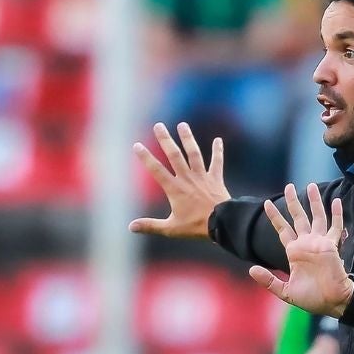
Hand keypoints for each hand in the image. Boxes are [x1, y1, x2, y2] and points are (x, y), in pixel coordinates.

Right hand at [129, 122, 230, 237]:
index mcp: (175, 189)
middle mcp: (187, 179)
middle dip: (165, 140)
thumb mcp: (171, 228)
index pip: (156, 170)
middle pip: (174, 155)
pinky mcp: (216, 179)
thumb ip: (150, 226)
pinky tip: (218, 140)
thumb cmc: (196, 226)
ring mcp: (202, 177)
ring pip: (194, 154)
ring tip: (182, 125)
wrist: (222, 223)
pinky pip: (217, 162)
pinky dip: (218, 151)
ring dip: (188, 139)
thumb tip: (130, 227)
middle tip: (158, 126)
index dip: (146, 157)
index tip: (137, 145)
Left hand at [249, 183, 352, 317]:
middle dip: (293, 202)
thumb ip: (269, 281)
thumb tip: (251, 270)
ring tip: (310, 185)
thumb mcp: (285, 292)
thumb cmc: (312, 298)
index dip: (275, 217)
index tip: (267, 203)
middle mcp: (306, 244)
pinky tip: (336, 201)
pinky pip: (335, 227)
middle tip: (289, 186)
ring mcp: (320, 243)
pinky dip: (337, 214)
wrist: (332, 302)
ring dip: (314, 202)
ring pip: (317, 217)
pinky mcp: (331, 245)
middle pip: (298, 217)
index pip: (283, 230)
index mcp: (294, 252)